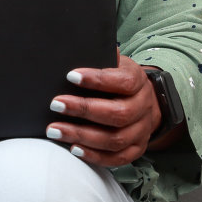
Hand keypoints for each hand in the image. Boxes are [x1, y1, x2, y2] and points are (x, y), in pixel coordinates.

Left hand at [46, 54, 162, 167]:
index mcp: (138, 81)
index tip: (70, 76)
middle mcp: (144, 107)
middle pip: (118, 114)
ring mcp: (142, 130)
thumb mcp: (116, 63)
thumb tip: (77, 43)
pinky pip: (118, 158)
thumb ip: (100, 57)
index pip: (122, 82)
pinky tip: (74, 149)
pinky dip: (95, 156)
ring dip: (82, 136)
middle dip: (84, 110)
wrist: (146, 100)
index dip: (97, 80)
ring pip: (115, 139)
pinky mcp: (137, 149)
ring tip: (55, 131)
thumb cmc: (120, 80)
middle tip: (56, 104)